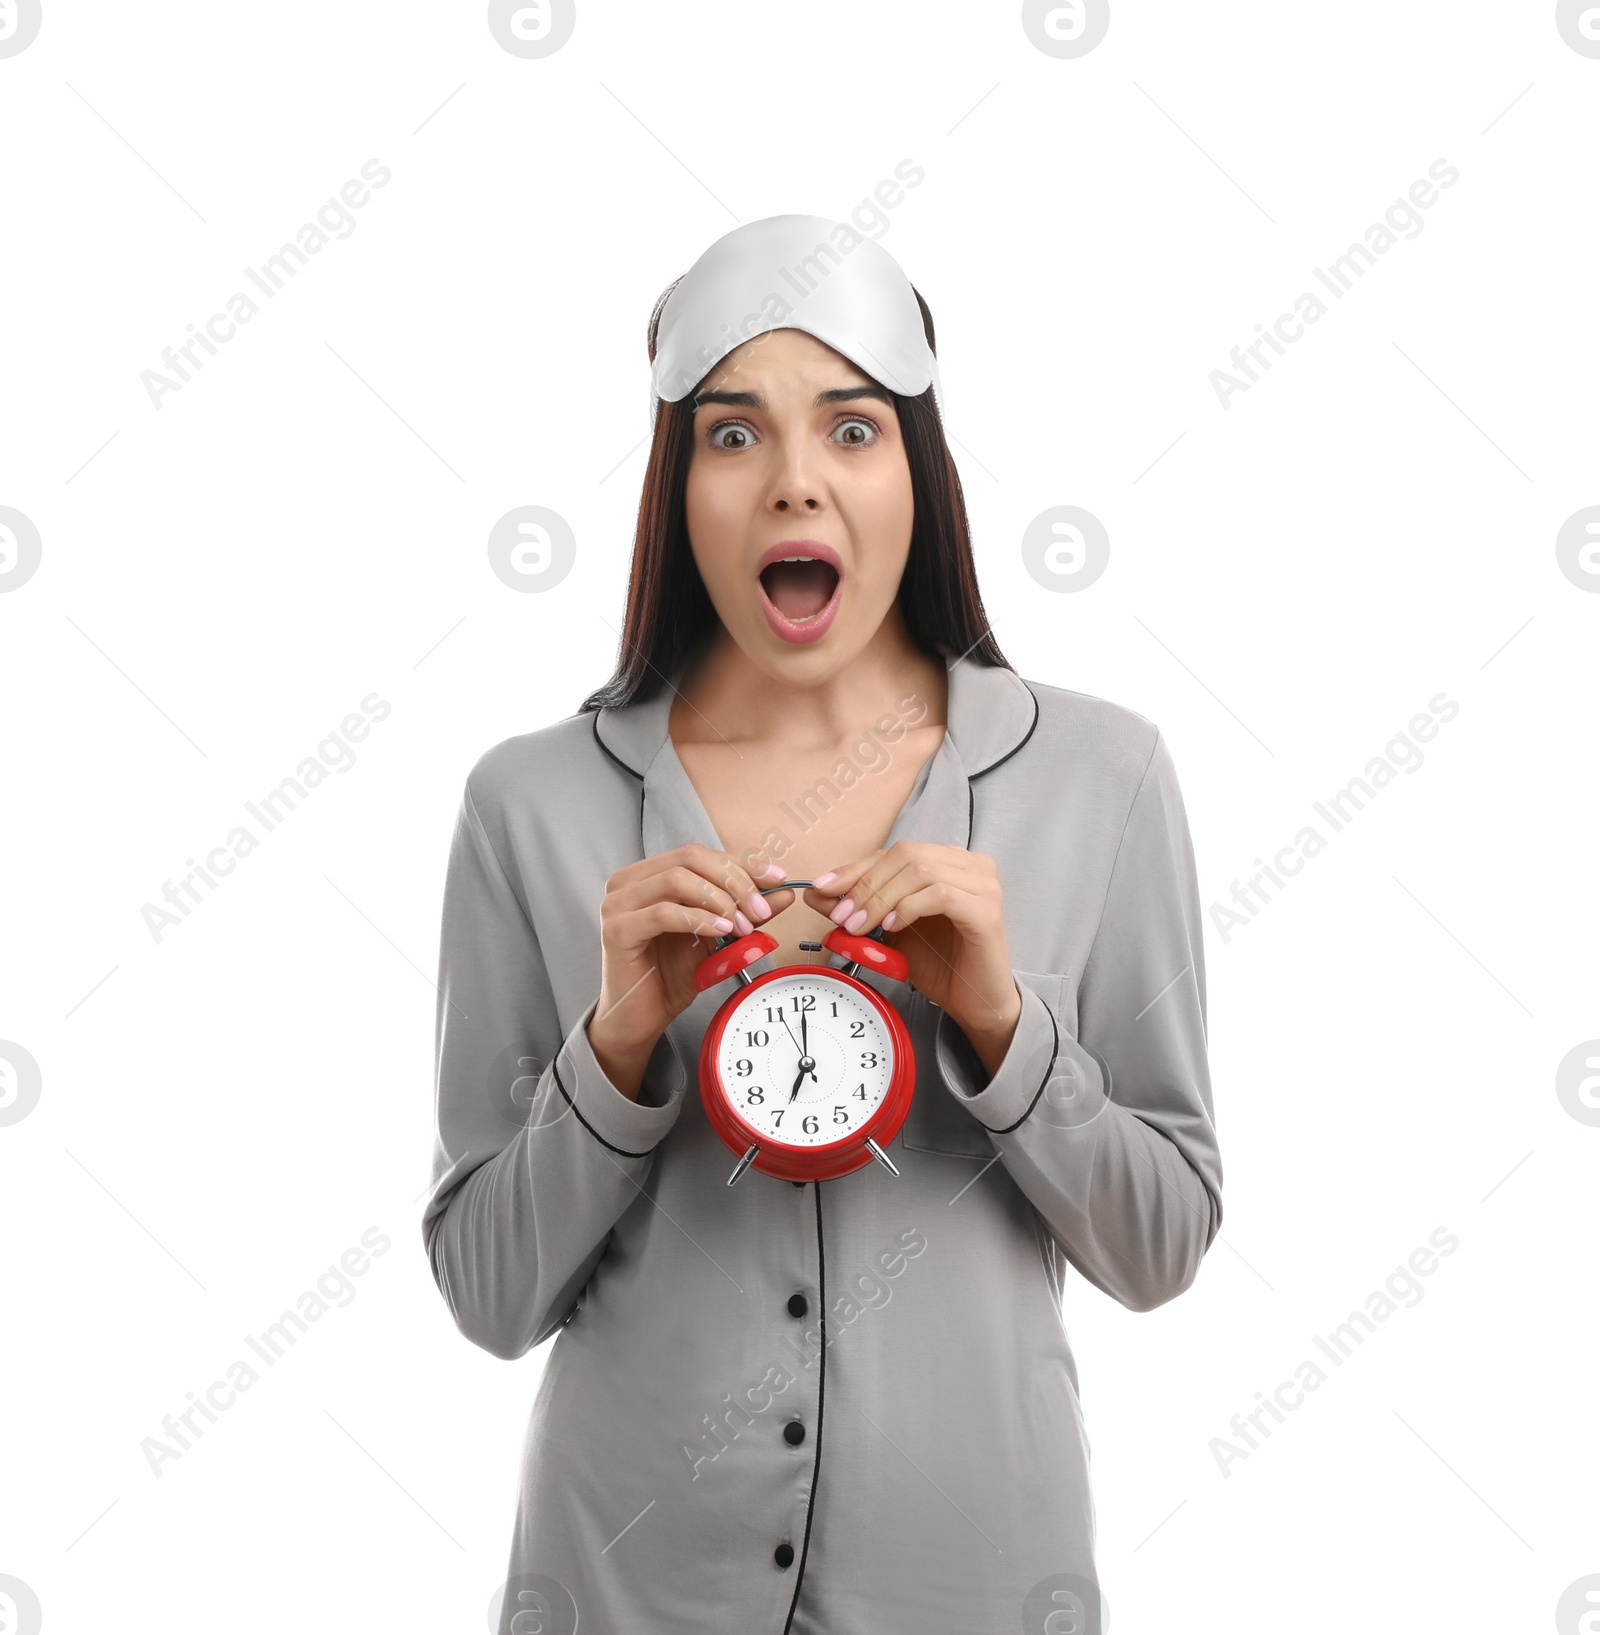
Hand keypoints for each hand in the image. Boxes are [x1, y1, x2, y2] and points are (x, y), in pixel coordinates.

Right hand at [590, 844, 791, 1096]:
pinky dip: (698, 918)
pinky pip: (663, 912)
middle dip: (735, 881)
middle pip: (691, 858)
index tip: (777, 878)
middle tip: (761, 911)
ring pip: (677, 879)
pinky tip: (720, 931)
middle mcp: (629, 881)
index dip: (742, 863)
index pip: (701, 854)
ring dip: (719, 900)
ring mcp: (618, 903)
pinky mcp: (617, 930)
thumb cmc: (670, 975)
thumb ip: (745, 910)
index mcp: (649, 874)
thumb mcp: (717, 936)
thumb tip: (783, 891)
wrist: (641, 1019)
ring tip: (740, 927)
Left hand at [804, 841, 1021, 1069]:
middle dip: (866, 885)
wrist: (973, 1001)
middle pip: (905, 855)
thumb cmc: (939, 963)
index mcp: (948, 861)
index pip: (894, 852)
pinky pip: (941, 894)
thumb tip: (817, 893)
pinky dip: (909, 908)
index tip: (823, 888)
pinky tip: (893, 927)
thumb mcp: (889, 930)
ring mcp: (982, 884)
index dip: (855, 868)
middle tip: (842, 916)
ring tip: (862, 926)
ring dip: (882, 898)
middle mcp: (970, 864)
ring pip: (920, 871)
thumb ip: (859, 908)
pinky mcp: (986, 910)